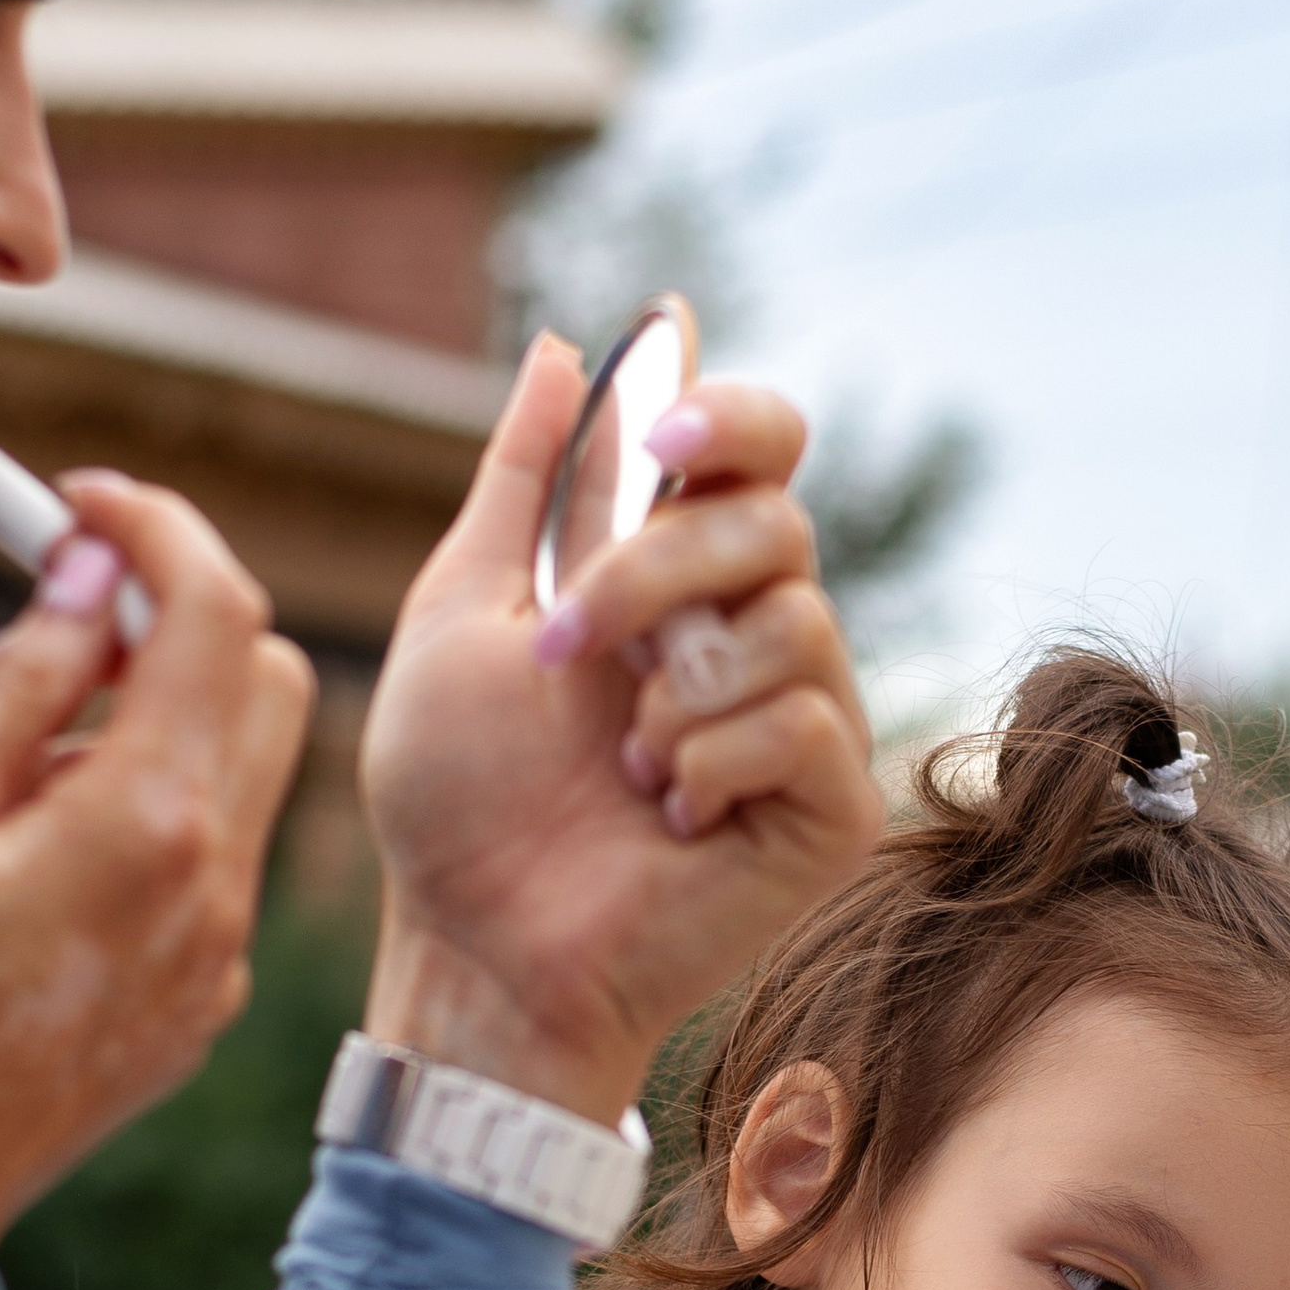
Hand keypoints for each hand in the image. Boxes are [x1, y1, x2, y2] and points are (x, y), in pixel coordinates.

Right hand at [0, 475, 311, 1247]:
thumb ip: (18, 680)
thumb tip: (89, 575)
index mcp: (150, 823)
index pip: (218, 613)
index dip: (157, 527)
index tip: (76, 502)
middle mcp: (215, 886)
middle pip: (271, 679)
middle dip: (183, 614)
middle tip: (61, 610)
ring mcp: (218, 956)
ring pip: (247, 773)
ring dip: (166, 715)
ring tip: (26, 749)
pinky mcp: (200, 1004)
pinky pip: (212, 860)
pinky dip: (159, 806)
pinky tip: (47, 843)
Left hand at [358, 336, 883, 1128]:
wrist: (478, 939)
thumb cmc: (458, 799)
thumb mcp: (464, 610)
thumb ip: (521, 481)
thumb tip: (570, 350)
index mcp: (675, 579)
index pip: (758, 451)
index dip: (736, 417)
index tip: (668, 428)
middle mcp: (753, 636)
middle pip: (773, 523)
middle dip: (653, 576)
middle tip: (567, 652)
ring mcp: (802, 723)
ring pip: (796, 623)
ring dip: (675, 692)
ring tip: (620, 765)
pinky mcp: (831, 808)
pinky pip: (807, 726)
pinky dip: (711, 763)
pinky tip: (667, 817)